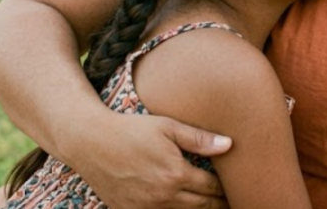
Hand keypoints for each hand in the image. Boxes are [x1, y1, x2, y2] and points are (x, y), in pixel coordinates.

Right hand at [65, 112, 231, 208]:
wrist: (90, 142)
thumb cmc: (132, 130)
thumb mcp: (168, 127)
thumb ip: (199, 139)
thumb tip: (229, 145)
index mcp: (175, 174)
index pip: (212, 187)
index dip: (225, 188)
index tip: (236, 186)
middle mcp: (162, 196)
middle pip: (202, 207)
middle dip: (218, 204)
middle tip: (230, 201)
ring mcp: (145, 208)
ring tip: (212, 205)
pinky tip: (181, 206)